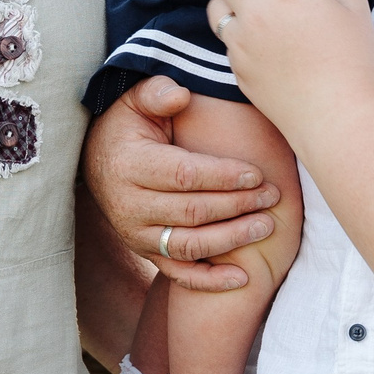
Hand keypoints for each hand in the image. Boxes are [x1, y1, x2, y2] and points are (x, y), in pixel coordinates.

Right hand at [81, 76, 282, 291]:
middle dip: (237, 205)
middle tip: (273, 197)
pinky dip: (209, 281)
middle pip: (191, 212)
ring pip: (188, 246)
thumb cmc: (129, 125)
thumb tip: (179, 94)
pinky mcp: (145, 252)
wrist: (100, 159)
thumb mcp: (136, 100)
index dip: (222, 177)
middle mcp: (129, 206)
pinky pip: (177, 274)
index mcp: (129, 165)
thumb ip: (156, 92)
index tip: (257, 174)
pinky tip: (242, 278)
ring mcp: (136, 234)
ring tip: (266, 226)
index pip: (183, 176)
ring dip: (231, 240)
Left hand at [207, 0, 373, 139]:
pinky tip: (265, 42)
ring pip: (217, 5)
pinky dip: (241, 32)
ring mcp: (241, 43)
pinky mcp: (236, 68)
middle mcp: (257, 14)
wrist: (335, 116)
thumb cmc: (352, 62)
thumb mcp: (357, 9)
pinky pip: (227, 39)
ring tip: (258, 8)